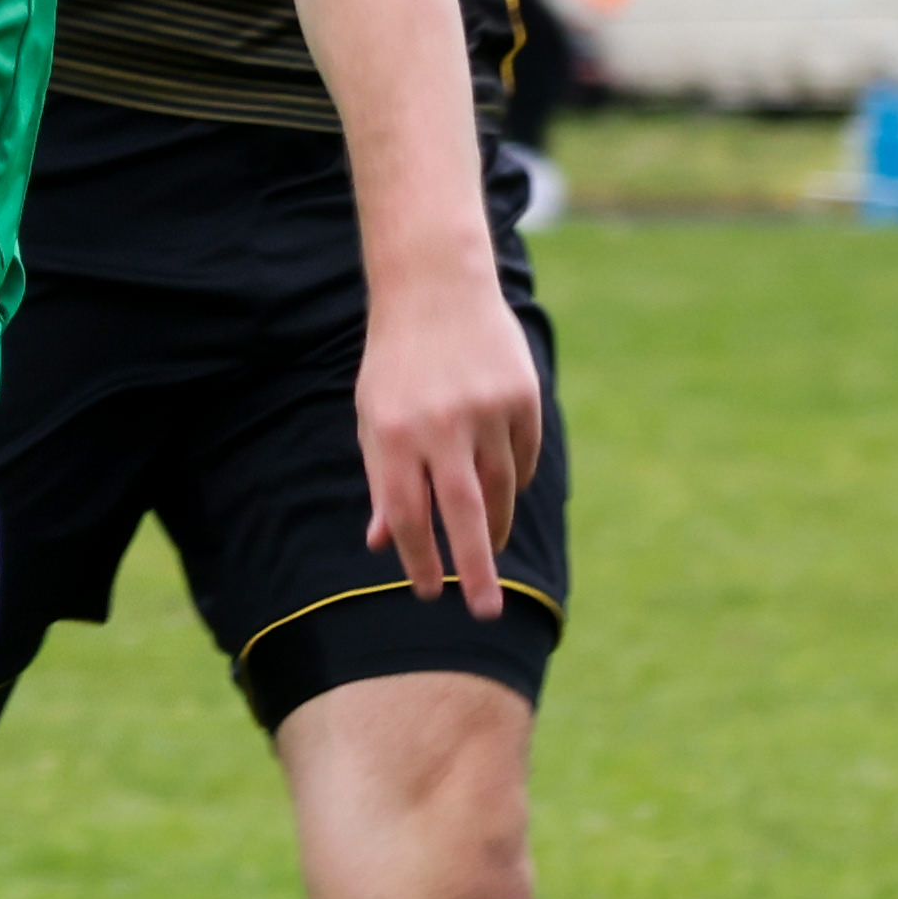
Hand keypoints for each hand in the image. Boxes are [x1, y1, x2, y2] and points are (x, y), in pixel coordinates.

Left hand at [356, 268, 543, 616]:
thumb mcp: (374, 419)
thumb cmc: (397, 365)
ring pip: (500, 488)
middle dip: (474, 568)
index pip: (408, 514)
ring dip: (495, 525)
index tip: (430, 593)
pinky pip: (523, 458)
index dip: (419, 559)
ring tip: (488, 548)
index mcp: (394, 433)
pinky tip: (502, 486)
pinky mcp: (521, 395)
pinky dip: (514, 480)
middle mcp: (441, 423)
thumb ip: (383, 482)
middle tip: (486, 612)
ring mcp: (486, 408)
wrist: (435, 286)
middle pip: (463, 512)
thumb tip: (382, 546)